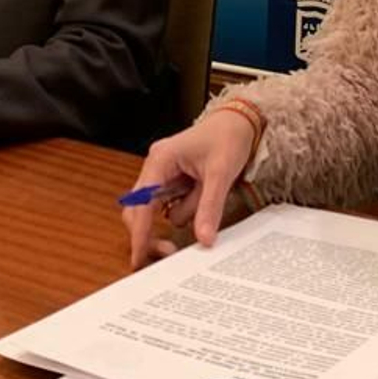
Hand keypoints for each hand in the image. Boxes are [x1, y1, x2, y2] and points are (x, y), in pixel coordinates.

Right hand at [123, 109, 256, 270]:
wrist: (240, 121)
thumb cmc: (227, 137)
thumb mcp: (220, 173)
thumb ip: (209, 207)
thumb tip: (203, 239)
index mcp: (160, 160)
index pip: (141, 204)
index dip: (139, 233)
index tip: (137, 257)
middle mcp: (156, 168)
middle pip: (140, 210)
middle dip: (152, 232)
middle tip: (171, 251)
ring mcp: (164, 175)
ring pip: (160, 210)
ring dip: (183, 212)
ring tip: (206, 191)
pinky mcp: (174, 181)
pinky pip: (174, 204)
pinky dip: (188, 208)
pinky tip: (202, 191)